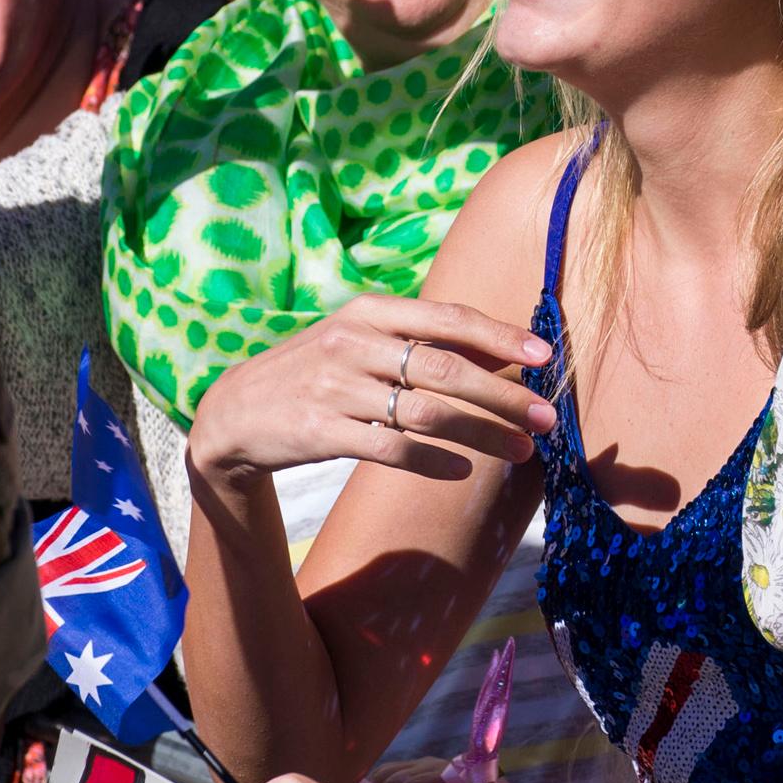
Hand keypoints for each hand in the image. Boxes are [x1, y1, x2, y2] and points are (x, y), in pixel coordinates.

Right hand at [184, 292, 556, 489]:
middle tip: (547, 419)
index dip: (499, 336)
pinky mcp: (322, 431)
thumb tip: (496, 345)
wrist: (236, 412)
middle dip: (504, 395)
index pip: (446, 318)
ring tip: (522, 451)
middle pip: (445, 368)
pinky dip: (433, 460)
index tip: (544, 357)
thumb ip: (417, 339)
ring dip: (483, 434)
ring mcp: (336, 388)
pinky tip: (462, 470)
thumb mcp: (358, 339)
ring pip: (427, 412)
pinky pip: (391, 449)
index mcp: (367, 312)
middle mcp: (352, 344)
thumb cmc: (315, 372)